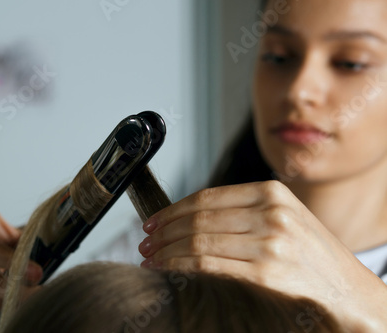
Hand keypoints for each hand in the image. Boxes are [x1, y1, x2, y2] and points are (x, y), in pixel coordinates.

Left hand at [139, 180, 386, 331]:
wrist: (352, 294)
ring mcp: (269, 242)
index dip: (173, 210)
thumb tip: (190, 220)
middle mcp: (270, 212)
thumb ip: (243, 213)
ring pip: (198, 240)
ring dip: (166, 250)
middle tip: (145, 241)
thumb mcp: (283, 220)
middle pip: (198, 218)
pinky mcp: (266, 273)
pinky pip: (208, 265)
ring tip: (150, 257)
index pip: (206, 197)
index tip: (153, 221)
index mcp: (271, 192)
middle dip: (164, 231)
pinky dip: (179, 266)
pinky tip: (166, 269)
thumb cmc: (314, 259)